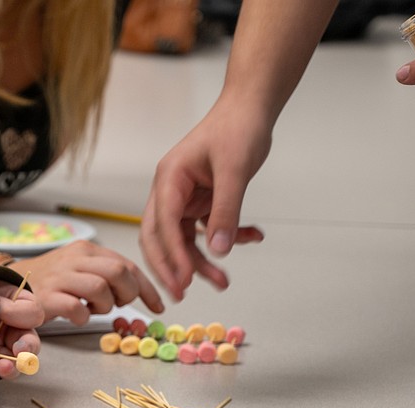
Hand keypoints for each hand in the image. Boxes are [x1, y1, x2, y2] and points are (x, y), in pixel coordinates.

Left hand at [0, 277, 42, 387]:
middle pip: (28, 346)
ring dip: (7, 367)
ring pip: (10, 364)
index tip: (3, 312)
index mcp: (20, 307)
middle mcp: (14, 331)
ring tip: (1, 366)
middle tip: (18, 353)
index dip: (21, 315)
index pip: (32, 314)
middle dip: (25, 353)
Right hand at [7, 240, 162, 324]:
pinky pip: (76, 308)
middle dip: (128, 293)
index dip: (147, 288)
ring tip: (94, 310)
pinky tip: (78, 316)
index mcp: (86, 250)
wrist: (9, 285)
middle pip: (119, 272)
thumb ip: (105, 273)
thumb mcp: (79, 269)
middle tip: (118, 305)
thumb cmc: (50, 282)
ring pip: (100, 288)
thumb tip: (136, 289)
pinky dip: (83, 317)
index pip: (127, 264)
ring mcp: (60, 277)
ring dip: (105, 306)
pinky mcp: (47, 297)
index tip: (159, 306)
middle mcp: (74, 259)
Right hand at [139, 101, 265, 300]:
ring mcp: (185, 197)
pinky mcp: (203, 201)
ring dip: (201, 261)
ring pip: (183, 239)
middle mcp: (171, 190)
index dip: (171, 256)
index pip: (162, 225)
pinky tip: (253, 237)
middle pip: (161, 237)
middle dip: (173, 267)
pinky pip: (207, 229)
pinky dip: (227, 237)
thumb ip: (227, 212)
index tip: (183, 282)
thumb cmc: (238, 127)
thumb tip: (219, 251)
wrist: (252, 108)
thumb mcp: (235, 170)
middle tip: (184, 293)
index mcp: (169, 179)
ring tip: (223, 281)